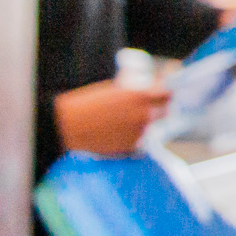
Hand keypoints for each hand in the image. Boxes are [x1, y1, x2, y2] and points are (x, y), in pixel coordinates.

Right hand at [53, 80, 169, 155]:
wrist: (67, 126)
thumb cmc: (87, 104)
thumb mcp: (114, 90)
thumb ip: (135, 91)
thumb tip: (150, 89)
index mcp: (140, 95)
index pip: (168, 91)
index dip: (169, 90)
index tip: (168, 89)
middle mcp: (144, 114)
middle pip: (167, 110)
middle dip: (162, 106)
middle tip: (155, 105)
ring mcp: (139, 132)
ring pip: (154, 126)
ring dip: (149, 122)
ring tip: (132, 119)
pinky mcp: (132, 146)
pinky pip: (142, 139)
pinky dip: (137, 135)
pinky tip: (122, 131)